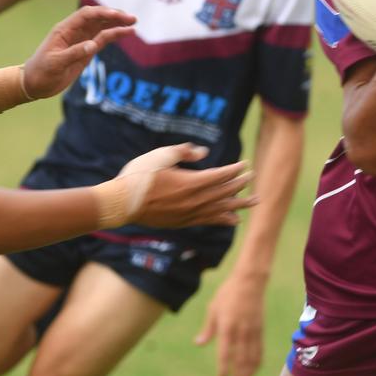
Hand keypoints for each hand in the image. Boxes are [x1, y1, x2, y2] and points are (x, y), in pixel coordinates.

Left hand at [22, 6, 135, 98]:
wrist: (35, 84)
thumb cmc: (41, 72)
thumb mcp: (55, 63)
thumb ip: (74, 53)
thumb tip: (94, 44)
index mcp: (64, 29)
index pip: (86, 15)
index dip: (103, 13)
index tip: (118, 16)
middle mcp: (74, 31)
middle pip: (97, 17)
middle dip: (114, 16)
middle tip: (132, 19)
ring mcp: (82, 39)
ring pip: (102, 26)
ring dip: (117, 23)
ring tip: (133, 23)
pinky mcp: (87, 49)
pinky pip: (103, 38)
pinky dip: (115, 34)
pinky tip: (126, 33)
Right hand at [123, 144, 257, 227]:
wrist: (120, 204)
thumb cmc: (139, 176)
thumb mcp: (161, 155)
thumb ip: (184, 152)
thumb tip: (203, 152)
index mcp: (191, 183)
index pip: (220, 176)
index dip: (235, 170)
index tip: (246, 165)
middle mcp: (194, 201)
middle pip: (224, 192)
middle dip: (240, 184)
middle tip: (253, 177)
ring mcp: (189, 214)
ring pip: (221, 209)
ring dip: (239, 204)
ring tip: (255, 201)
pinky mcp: (182, 222)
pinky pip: (209, 221)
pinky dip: (224, 219)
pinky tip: (234, 220)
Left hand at [194, 273, 264, 375]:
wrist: (250, 280)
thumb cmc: (228, 293)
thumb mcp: (213, 308)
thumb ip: (208, 328)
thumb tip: (198, 344)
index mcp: (227, 327)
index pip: (225, 354)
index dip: (224, 369)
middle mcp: (241, 331)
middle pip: (241, 360)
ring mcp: (253, 330)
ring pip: (252, 357)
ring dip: (248, 373)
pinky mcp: (260, 328)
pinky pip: (260, 349)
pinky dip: (257, 362)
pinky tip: (254, 370)